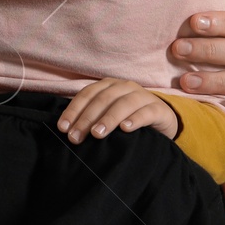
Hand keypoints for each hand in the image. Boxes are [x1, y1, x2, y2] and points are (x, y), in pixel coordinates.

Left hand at [56, 78, 178, 142]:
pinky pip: (146, 112)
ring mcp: (143, 96)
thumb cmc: (128, 118)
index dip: (74, 110)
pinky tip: (126, 129)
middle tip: (76, 137)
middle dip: (86, 119)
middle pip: (102, 100)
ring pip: (123, 104)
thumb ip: (91, 118)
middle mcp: (124, 87)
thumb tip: (68, 131)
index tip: (63, 128)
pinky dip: (135, 119)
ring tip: (97, 134)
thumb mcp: (108, 115)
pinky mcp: (158, 109)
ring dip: (108, 118)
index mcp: (108, 86)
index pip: (87, 94)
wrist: (162, 121)